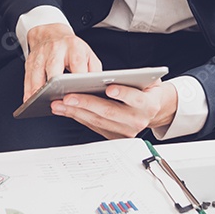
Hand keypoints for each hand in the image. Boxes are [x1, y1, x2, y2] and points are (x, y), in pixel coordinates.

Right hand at [23, 24, 101, 99]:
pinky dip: (27, 90)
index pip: (77, 62)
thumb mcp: (88, 54)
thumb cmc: (71, 47)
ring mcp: (41, 54)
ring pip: (37, 72)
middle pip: (54, 66)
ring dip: (37, 89)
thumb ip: (94, 71)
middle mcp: (56, 49)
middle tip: (55, 98)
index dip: (76, 77)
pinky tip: (29, 100)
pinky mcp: (30, 60)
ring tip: (37, 102)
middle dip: (53, 83)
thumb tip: (96, 89)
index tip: (77, 91)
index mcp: (73, 46)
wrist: (51, 32)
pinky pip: (27, 77)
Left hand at [49, 80, 177, 138]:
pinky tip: (65, 108)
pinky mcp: (115, 137)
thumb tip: (109, 76)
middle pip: (110, 112)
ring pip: (98, 121)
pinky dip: (77, 116)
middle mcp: (137, 120)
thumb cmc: (146, 90)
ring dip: (76, 111)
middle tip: (69, 96)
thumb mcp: (146, 80)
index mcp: (148, 105)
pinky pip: (93, 126)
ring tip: (60, 102)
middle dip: (87, 103)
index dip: (123, 93)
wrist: (154, 108)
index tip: (110, 88)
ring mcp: (125, 131)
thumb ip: (134, 78)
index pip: (136, 99)